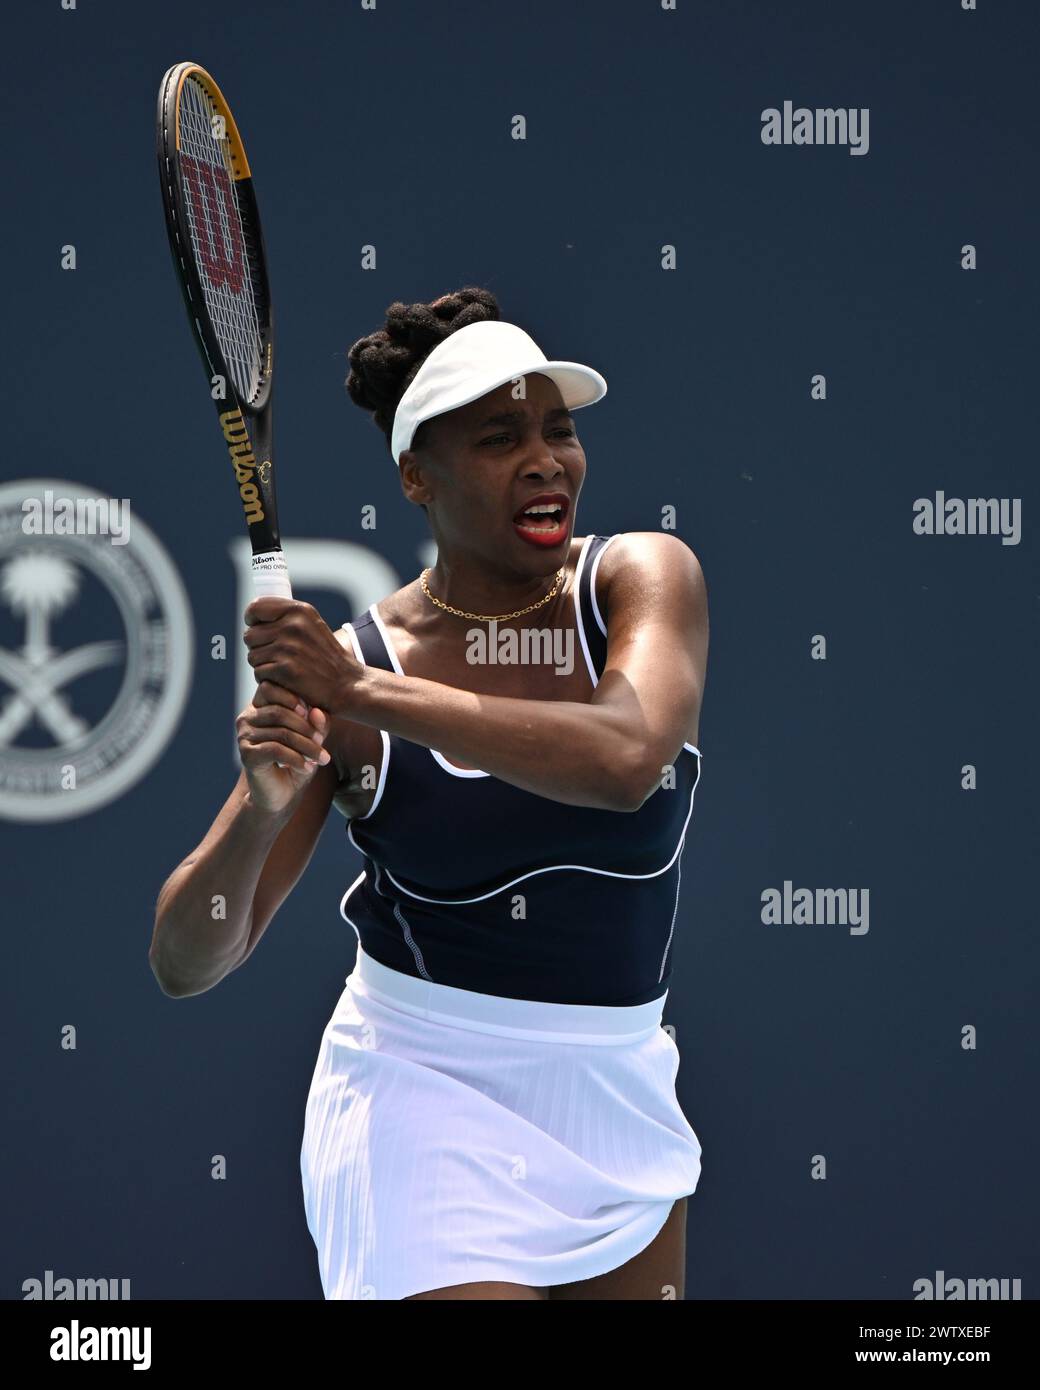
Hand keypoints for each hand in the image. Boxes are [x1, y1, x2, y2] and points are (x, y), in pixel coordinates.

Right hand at [236, 680, 330, 814]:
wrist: (280, 795)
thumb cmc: (296, 760)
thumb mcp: (311, 738)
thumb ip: (316, 723)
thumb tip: (317, 712)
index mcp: (258, 706)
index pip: (268, 687)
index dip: (291, 696)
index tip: (310, 712)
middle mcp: (247, 718)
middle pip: (279, 712)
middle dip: (306, 727)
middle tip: (323, 742)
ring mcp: (244, 736)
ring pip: (282, 733)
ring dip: (307, 747)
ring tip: (322, 758)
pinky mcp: (247, 755)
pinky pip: (276, 750)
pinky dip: (297, 759)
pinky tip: (308, 768)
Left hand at [242, 597, 360, 714]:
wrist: (347, 684)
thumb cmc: (325, 656)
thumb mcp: (312, 625)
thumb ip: (286, 617)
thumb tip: (253, 616)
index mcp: (299, 611)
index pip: (255, 607)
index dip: (251, 619)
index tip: (256, 628)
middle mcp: (293, 626)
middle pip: (249, 635)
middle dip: (258, 647)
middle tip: (275, 656)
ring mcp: (289, 648)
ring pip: (252, 656)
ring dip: (262, 665)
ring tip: (282, 668)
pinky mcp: (286, 670)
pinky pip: (259, 673)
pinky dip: (268, 680)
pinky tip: (284, 680)